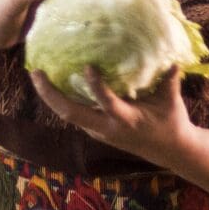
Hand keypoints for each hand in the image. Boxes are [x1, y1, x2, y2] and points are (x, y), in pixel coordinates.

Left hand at [30, 65, 194, 170]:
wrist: (168, 151)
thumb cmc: (171, 122)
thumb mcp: (172, 102)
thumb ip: (170, 81)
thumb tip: (172, 58)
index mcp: (126, 120)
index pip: (106, 103)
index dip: (96, 86)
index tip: (87, 67)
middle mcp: (106, 128)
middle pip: (70, 113)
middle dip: (50, 94)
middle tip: (36, 72)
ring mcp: (98, 131)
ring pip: (67, 115)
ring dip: (50, 97)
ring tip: (37, 74)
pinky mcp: (96, 130)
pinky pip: (73, 114)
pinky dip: (60, 100)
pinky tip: (52, 83)